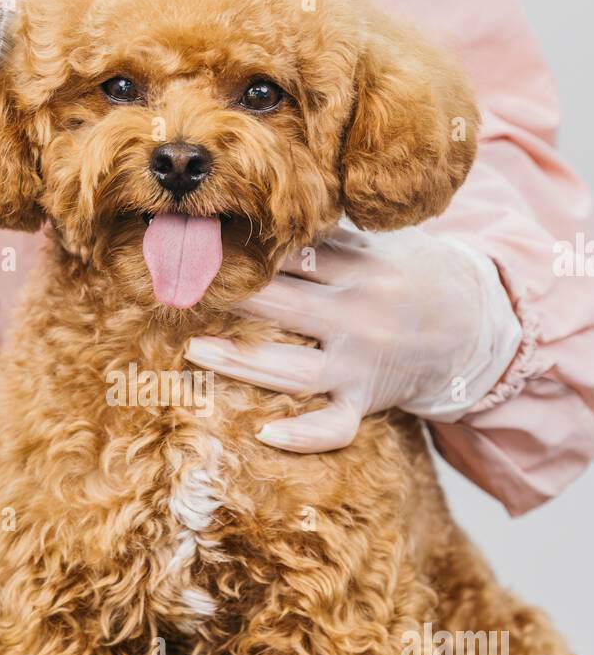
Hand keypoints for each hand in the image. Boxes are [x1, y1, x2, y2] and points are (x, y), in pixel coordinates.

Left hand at [186, 221, 521, 452]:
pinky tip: (263, 434)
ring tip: (195, 349)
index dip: (246, 253)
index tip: (200, 246)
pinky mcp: (367, 400)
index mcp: (360, 268)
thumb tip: (261, 220)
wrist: (474, 324)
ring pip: (294, 368)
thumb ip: (325, 239)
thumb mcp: (378, 247)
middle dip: (231, 299)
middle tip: (179, 291)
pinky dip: (304, 435)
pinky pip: (335, 425)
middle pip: (284, 305)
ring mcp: (361, 362)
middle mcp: (358, 316)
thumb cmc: (408, 277)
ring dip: (243, 361)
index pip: (293, 257)